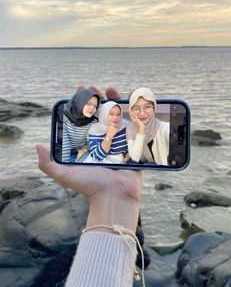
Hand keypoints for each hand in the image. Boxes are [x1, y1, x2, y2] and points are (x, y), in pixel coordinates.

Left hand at [36, 86, 141, 231]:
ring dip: (116, 100)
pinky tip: (133, 100)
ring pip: (118, 116)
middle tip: (94, 89)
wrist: (114, 197)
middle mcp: (103, 141)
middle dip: (98, 98)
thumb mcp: (64, 174)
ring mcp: (119, 142)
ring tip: (112, 89)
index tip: (79, 91)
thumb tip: (37, 145)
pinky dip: (136, 112)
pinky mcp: (134, 145)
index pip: (84, 118)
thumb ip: (48, 163)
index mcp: (89, 144)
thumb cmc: (89, 186)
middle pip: (101, 113)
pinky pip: (137, 125)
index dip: (82, 103)